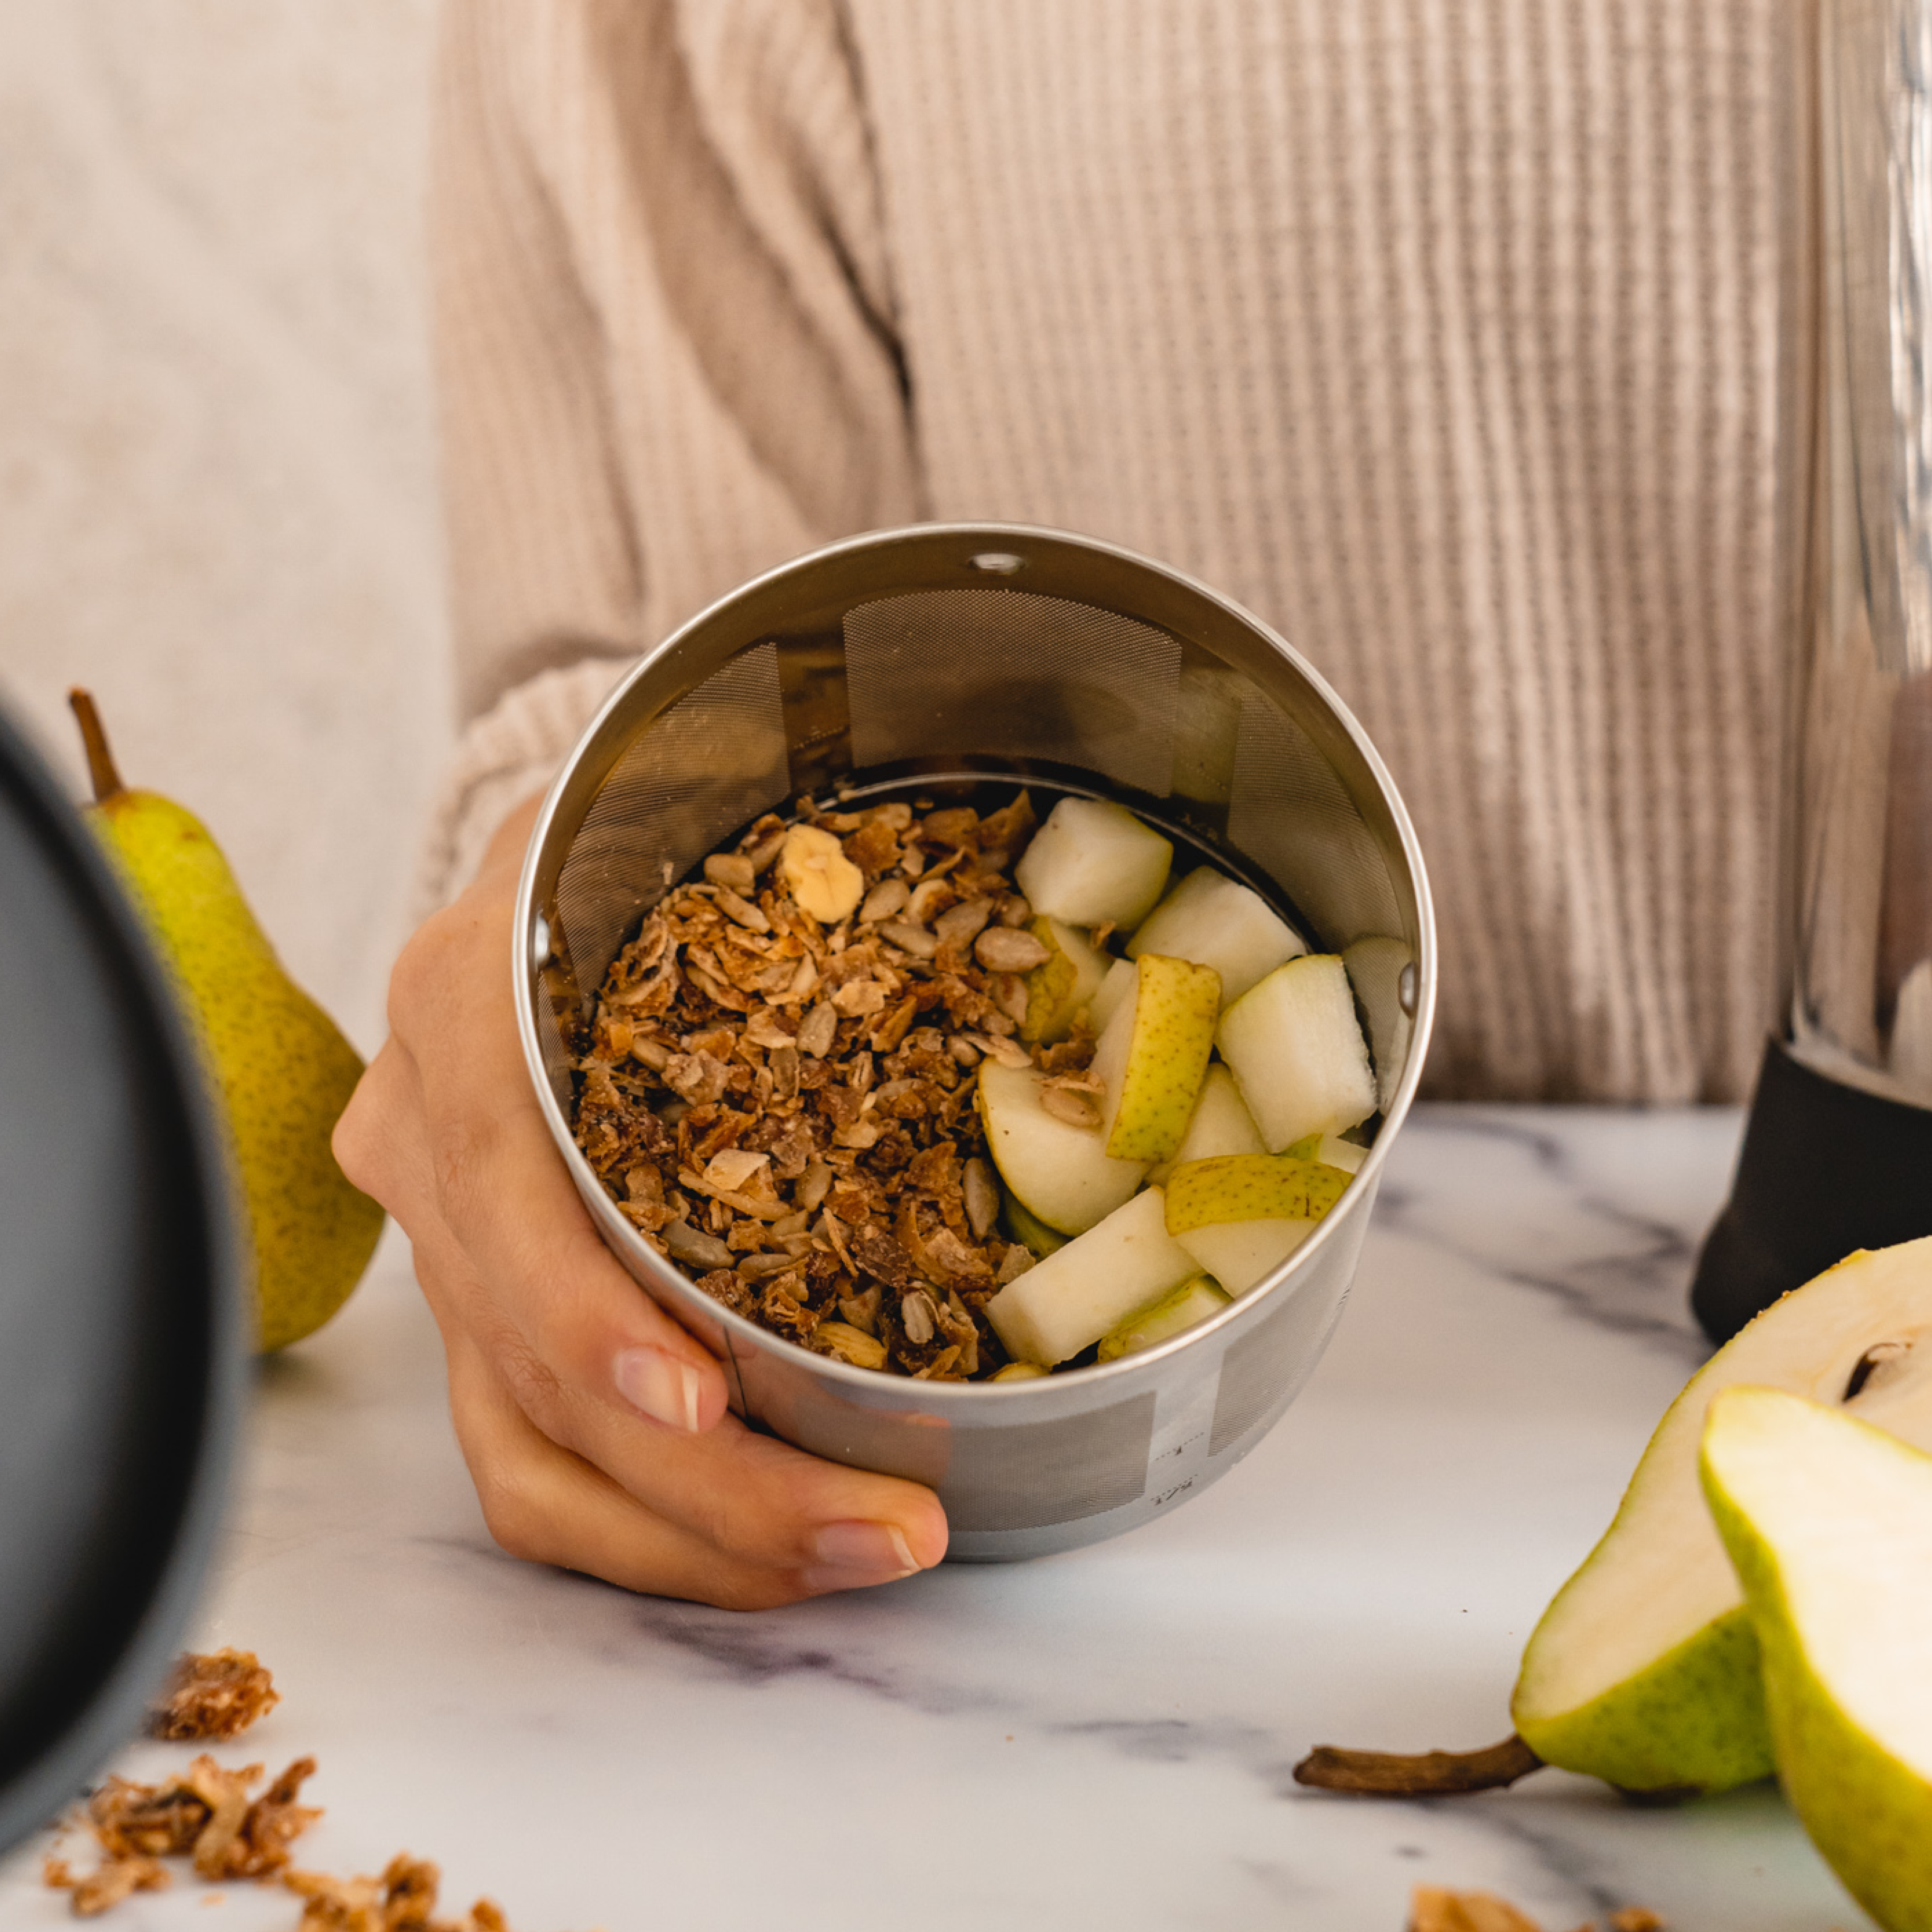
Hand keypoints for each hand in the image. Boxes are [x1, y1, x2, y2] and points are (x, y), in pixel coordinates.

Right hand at [334, 796, 947, 1606]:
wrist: (568, 852)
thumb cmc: (661, 834)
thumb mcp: (712, 825)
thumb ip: (819, 890)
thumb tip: (1056, 975)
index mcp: (470, 1006)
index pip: (506, 1199)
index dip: (596, 1318)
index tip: (709, 1401)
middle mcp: (429, 1137)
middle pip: (534, 1369)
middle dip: (714, 1485)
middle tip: (890, 1530)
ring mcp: (442, 1238)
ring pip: (530, 1454)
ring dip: (694, 1539)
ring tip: (859, 1555)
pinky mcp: (482, 1306)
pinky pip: (535, 1458)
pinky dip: (652, 1524)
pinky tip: (773, 1539)